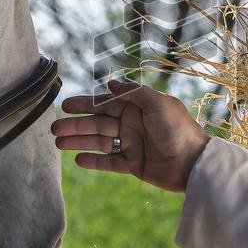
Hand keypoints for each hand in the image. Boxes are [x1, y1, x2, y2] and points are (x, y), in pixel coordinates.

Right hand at [50, 80, 211, 192]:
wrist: (193, 163)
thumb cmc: (178, 129)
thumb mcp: (157, 104)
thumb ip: (134, 93)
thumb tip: (110, 83)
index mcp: (138, 108)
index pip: (106, 104)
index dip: (85, 105)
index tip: (66, 106)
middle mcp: (133, 124)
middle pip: (98, 123)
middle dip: (76, 125)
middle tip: (54, 129)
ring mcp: (132, 144)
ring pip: (100, 142)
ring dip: (79, 142)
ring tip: (59, 143)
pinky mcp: (134, 164)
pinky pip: (109, 162)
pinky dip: (94, 161)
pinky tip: (78, 159)